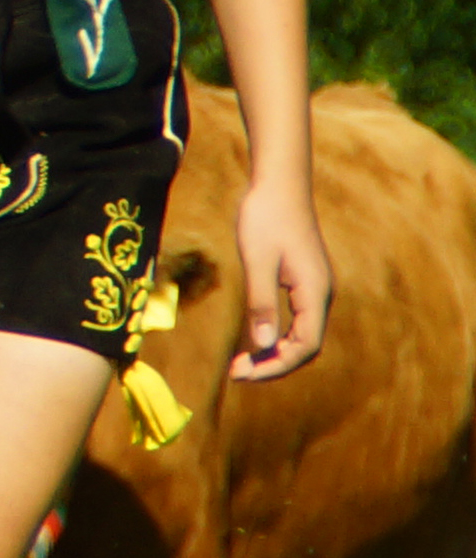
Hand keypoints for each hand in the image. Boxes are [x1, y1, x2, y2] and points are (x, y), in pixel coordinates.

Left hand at [226, 168, 331, 382]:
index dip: (275, 366)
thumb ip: (261, 303)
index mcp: (314, 292)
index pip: (304, 346)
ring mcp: (315, 289)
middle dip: (273, 364)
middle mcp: (321, 295)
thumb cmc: (265, 217)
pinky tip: (254, 338)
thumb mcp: (257, 261)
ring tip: (241, 362)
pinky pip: (296, 320)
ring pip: (301, 335)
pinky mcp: (304, 282)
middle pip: (305, 346)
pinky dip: (277, 335)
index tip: (242, 374)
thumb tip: (263, 346)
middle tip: (236, 372)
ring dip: (274, 352)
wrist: (278, 184)